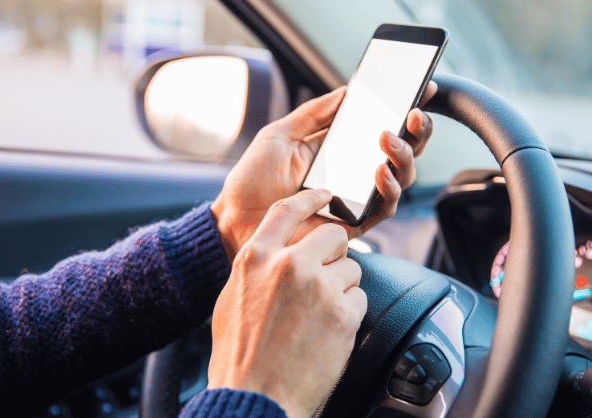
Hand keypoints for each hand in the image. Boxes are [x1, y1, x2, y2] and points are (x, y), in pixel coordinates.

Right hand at [207, 189, 366, 417]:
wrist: (255, 398)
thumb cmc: (238, 356)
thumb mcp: (232, 299)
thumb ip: (257, 268)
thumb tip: (276, 255)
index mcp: (257, 258)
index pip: (288, 210)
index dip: (312, 198)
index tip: (326, 194)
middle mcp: (289, 265)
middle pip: (335, 234)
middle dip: (336, 252)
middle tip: (326, 276)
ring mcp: (320, 288)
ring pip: (351, 268)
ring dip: (342, 287)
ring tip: (319, 315)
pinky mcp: (344, 313)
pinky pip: (360, 298)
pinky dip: (349, 313)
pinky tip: (327, 331)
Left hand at [211, 82, 436, 260]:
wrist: (234, 219)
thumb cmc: (253, 180)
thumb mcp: (280, 134)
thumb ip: (314, 113)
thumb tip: (348, 90)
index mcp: (340, 150)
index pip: (382, 127)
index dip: (405, 111)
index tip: (422, 89)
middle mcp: (353, 173)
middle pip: (402, 152)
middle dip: (416, 131)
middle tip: (413, 114)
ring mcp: (356, 199)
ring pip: (401, 179)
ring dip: (403, 156)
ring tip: (387, 139)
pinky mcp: (353, 225)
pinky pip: (384, 209)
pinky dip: (388, 189)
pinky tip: (379, 171)